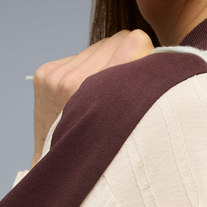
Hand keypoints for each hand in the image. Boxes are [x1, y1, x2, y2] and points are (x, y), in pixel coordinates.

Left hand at [31, 29, 153, 166]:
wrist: (60, 167)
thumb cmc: (104, 148)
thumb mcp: (133, 123)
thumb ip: (145, 87)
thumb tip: (162, 54)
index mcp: (98, 91)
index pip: (135, 40)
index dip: (145, 56)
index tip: (143, 75)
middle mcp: (72, 79)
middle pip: (118, 39)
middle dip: (125, 58)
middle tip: (123, 86)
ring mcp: (55, 75)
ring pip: (99, 46)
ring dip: (106, 62)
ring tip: (103, 92)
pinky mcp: (45, 73)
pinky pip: (79, 54)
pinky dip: (87, 67)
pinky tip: (84, 91)